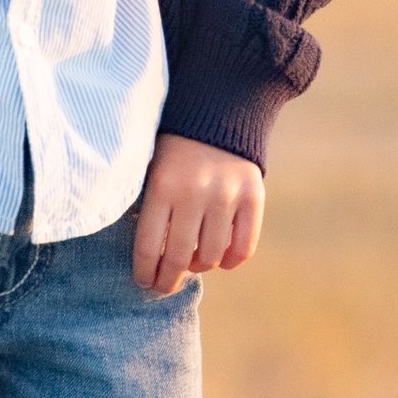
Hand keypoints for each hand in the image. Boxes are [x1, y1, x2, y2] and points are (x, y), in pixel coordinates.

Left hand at [133, 131, 261, 295]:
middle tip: (164, 286)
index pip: (149, 247)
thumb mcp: (152, 169)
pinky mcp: (253, 197)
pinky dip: (230, 261)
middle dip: (167, 281)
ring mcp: (226, 195)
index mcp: (162, 186)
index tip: (144, 282)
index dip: (145, 273)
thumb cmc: (175, 148)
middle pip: (178, 258)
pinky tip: (220, 257)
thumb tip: (150, 261)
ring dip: (198, 267)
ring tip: (192, 261)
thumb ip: (151, 209)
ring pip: (210, 256)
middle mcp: (194, 192)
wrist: (219, 111)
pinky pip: (243, 248)